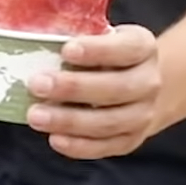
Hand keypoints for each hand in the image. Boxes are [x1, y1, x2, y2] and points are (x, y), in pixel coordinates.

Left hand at [24, 24, 162, 159]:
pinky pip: (105, 147)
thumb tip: (37, 40)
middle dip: (74, 88)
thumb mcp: (99, 37)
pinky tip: (55, 139)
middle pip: (117, 88)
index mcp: (143, 48)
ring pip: (109, 122)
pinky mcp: (130, 140)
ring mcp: (143, 115)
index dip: (97, 50)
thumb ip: (78, 37)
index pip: (126, 49)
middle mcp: (149, 82)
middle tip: (38, 84)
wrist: (137, 88)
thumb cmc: (106, 57)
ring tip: (36, 116)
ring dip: (70, 120)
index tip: (66, 50)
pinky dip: (79, 146)